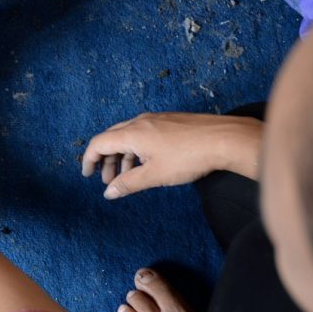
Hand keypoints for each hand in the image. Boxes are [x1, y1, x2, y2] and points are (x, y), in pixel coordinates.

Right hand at [81, 113, 262, 199]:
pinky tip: (148, 163)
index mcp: (132, 133)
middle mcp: (141, 122)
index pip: (100, 143)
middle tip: (109, 180)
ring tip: (128, 176)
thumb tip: (109, 192)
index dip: (90, 159)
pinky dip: (137, 149)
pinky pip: (144, 133)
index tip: (88, 174)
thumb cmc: (189, 156)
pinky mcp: (170, 121)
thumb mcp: (154, 175)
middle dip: (107, 160)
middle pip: (112, 138)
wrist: (224, 139)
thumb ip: (128, 184)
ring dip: (123, 156)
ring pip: (129, 136)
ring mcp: (157, 119)